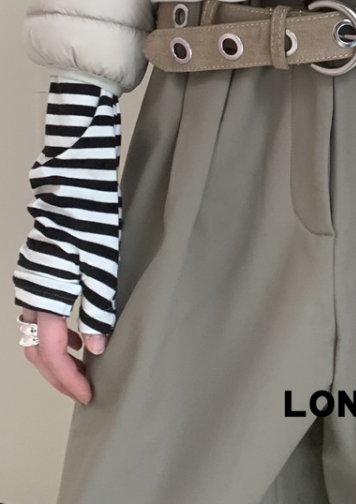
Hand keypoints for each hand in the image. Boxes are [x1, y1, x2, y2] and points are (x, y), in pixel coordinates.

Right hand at [14, 77, 121, 395]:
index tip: (90, 394)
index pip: (54, 353)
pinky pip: (38, 313)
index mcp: (46, 294)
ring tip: (86, 363)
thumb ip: (100, 307)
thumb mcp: (104, 264)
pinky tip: (80, 331)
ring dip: (56, 354)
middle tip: (85, 387)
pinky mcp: (36, 270)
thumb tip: (99, 347)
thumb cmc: (92, 218)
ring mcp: (29, 281)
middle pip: (36, 350)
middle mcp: (30, 291)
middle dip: (59, 374)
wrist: (74, 182)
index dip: (70, 379)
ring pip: (34, 333)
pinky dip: (54, 331)